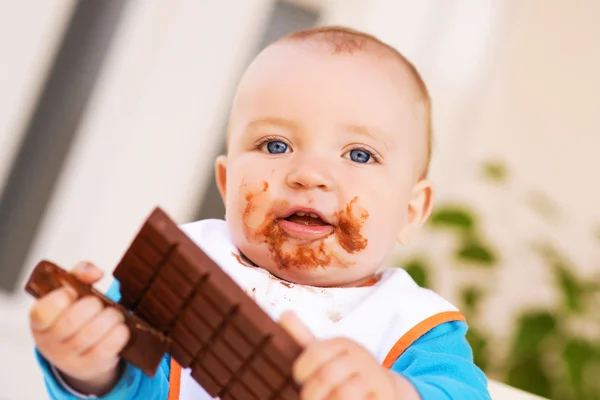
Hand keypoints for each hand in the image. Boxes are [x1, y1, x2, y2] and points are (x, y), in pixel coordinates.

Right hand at [29, 262, 129, 394]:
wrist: (82, 355)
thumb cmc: (75, 318)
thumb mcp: (70, 294)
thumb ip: (78, 274)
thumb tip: (95, 272)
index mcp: (40, 323)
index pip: (42, 311)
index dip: (61, 298)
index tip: (73, 292)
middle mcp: (50, 343)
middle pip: (72, 321)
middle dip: (93, 306)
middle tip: (100, 303)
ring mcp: (68, 358)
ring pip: (91, 334)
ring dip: (110, 318)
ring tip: (114, 315)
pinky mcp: (89, 367)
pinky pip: (107, 349)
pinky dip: (119, 334)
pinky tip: (121, 329)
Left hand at [280, 312, 419, 399]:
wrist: (383, 388)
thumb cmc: (345, 372)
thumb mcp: (326, 353)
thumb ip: (304, 336)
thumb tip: (283, 313)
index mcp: (344, 343)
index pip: (315, 352)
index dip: (301, 370)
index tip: (300, 379)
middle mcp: (361, 356)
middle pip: (327, 375)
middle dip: (312, 393)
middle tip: (310, 399)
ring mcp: (374, 376)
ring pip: (343, 394)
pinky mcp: (385, 394)